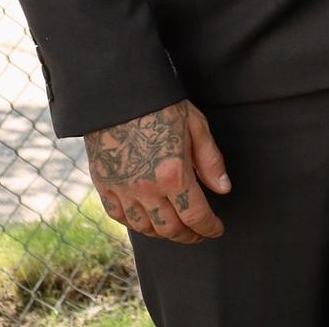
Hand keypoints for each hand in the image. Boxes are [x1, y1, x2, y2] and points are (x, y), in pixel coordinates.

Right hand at [85, 99, 230, 242]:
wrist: (119, 93)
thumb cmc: (162, 105)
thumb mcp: (195, 125)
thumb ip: (210, 161)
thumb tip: (223, 189)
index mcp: (173, 173)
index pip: (195, 216)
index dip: (209, 227)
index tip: (216, 229)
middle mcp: (147, 188)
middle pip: (170, 229)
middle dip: (189, 235)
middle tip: (198, 232)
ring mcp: (122, 189)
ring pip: (145, 228)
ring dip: (164, 233)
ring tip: (176, 227)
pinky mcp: (104, 185)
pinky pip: (120, 217)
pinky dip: (136, 223)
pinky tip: (147, 218)